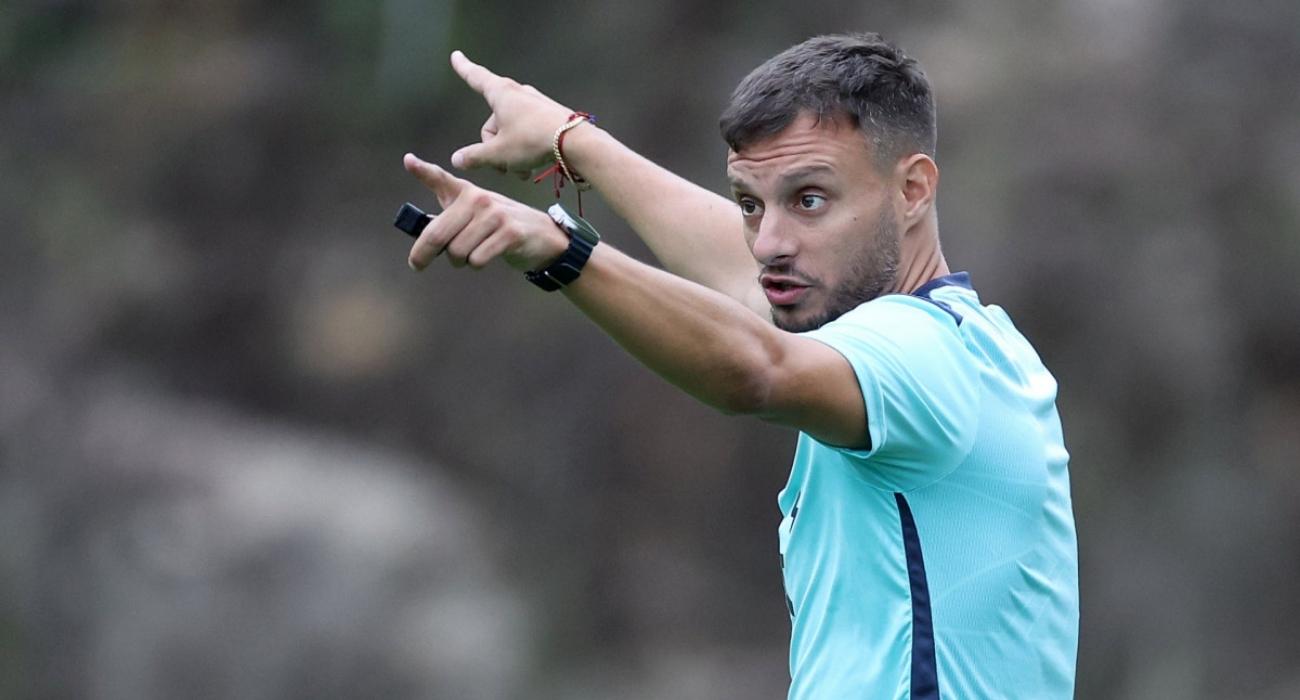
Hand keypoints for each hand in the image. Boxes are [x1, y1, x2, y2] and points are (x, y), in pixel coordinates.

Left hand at [402, 154, 568, 271]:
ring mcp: (495, 215)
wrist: (542, 235)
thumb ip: (448, 219)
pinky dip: (477, 264)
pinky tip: (486, 257)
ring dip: (459, 261)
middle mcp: (479, 199)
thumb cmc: (500, 226)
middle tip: (416, 264)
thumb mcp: (474, 215)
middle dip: (423, 253)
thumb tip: (421, 237)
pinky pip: (477, 259)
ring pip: (457, 251)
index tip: (408, 161)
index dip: (422, 170)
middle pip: (438, 233)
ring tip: (470, 255)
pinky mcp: (509, 233)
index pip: (441, 178)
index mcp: (467, 193)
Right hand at [449, 51, 576, 177]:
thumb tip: (457, 159)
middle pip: (493, 122)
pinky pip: (527, 132)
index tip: (456, 55)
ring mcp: (535, 103)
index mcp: (501, 93)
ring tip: (522, 171)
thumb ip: (475, 156)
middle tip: (503, 167)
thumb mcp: (498, 153)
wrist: (576, 143)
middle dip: (493, 147)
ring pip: (510, 131)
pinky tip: (532, 167)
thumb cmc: (533, 142)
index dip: (463, 68)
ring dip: (510, 153)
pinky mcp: (548, 115)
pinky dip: (525, 150)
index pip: (475, 78)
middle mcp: (518, 93)